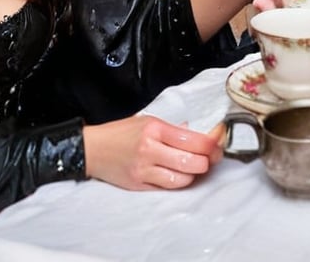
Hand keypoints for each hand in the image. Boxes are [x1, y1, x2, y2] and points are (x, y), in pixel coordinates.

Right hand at [83, 115, 225, 190]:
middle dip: (206, 162)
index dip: (211, 145)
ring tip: (193, 167)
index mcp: (154, 129)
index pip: (193, 140)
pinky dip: (178, 182)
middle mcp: (150, 150)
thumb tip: (199, 135)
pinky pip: (167, 188)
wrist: (92, 150)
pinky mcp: (139, 185)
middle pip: (192, 162)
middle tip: (209, 158)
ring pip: (182, 179)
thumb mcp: (147, 121)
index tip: (217, 146)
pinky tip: (179, 175)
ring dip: (193, 175)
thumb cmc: (120, 133)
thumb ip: (173, 129)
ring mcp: (144, 170)